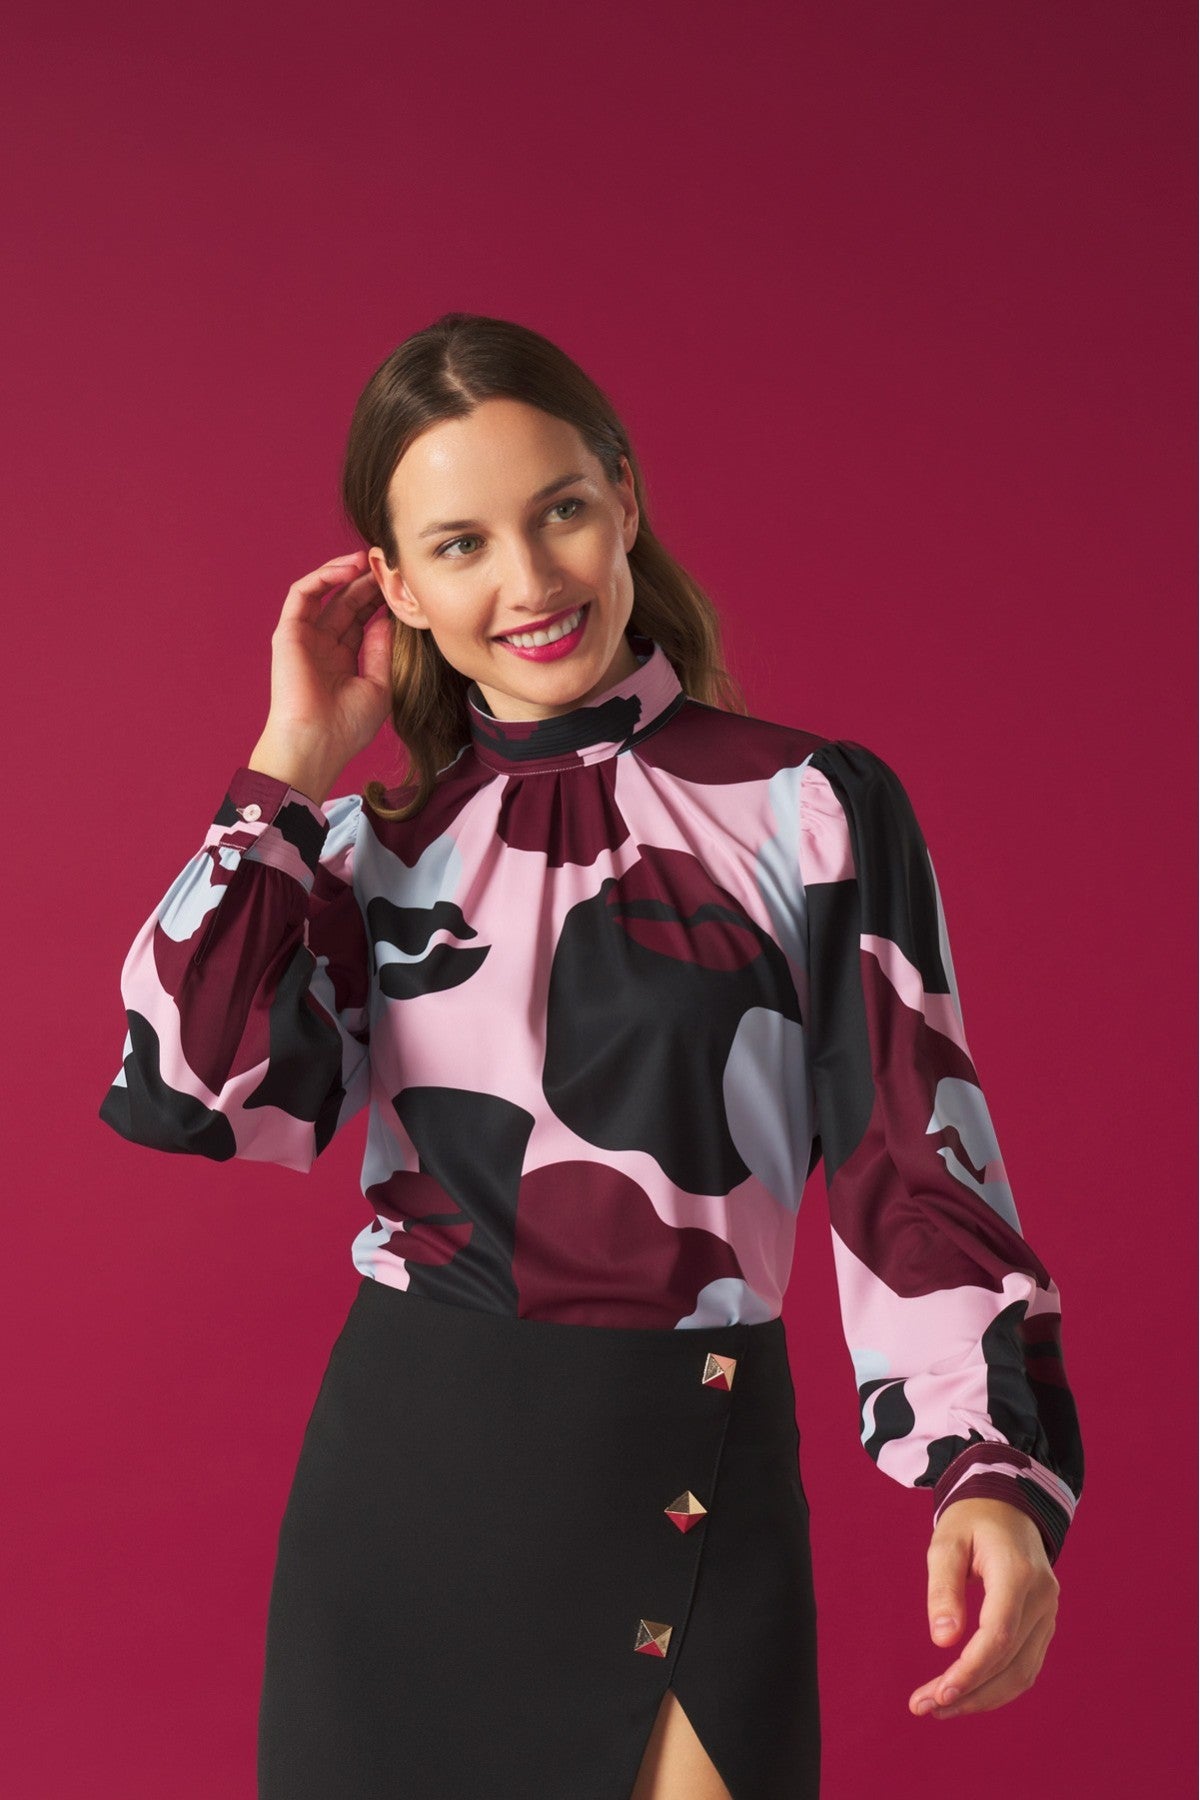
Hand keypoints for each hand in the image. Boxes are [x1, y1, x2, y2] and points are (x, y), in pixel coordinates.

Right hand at [252, 551, 394, 796]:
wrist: (316, 744)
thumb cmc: (346, 726)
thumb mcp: (377, 686)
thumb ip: (381, 651)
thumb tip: (386, 621)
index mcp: (343, 660)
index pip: (362, 620)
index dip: (378, 600)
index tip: (400, 584)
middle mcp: (323, 646)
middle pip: (346, 603)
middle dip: (366, 582)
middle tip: (388, 564)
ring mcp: (304, 638)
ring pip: (323, 593)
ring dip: (344, 573)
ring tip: (368, 559)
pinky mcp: (288, 633)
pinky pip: (302, 594)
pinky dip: (323, 578)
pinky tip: (348, 570)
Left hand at [908, 1496, 1059, 1720]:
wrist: (1008, 1503)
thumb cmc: (971, 1520)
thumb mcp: (946, 1542)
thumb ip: (943, 1588)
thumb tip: (942, 1641)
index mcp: (1018, 1573)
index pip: (998, 1636)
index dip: (970, 1671)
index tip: (938, 1694)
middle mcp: (1042, 1598)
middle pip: (1010, 1663)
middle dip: (968, 1693)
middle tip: (924, 1707)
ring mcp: (1048, 1612)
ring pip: (1022, 1673)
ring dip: (982, 1697)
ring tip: (939, 1707)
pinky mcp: (1044, 1623)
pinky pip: (1026, 1666)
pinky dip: (997, 1686)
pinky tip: (966, 1694)